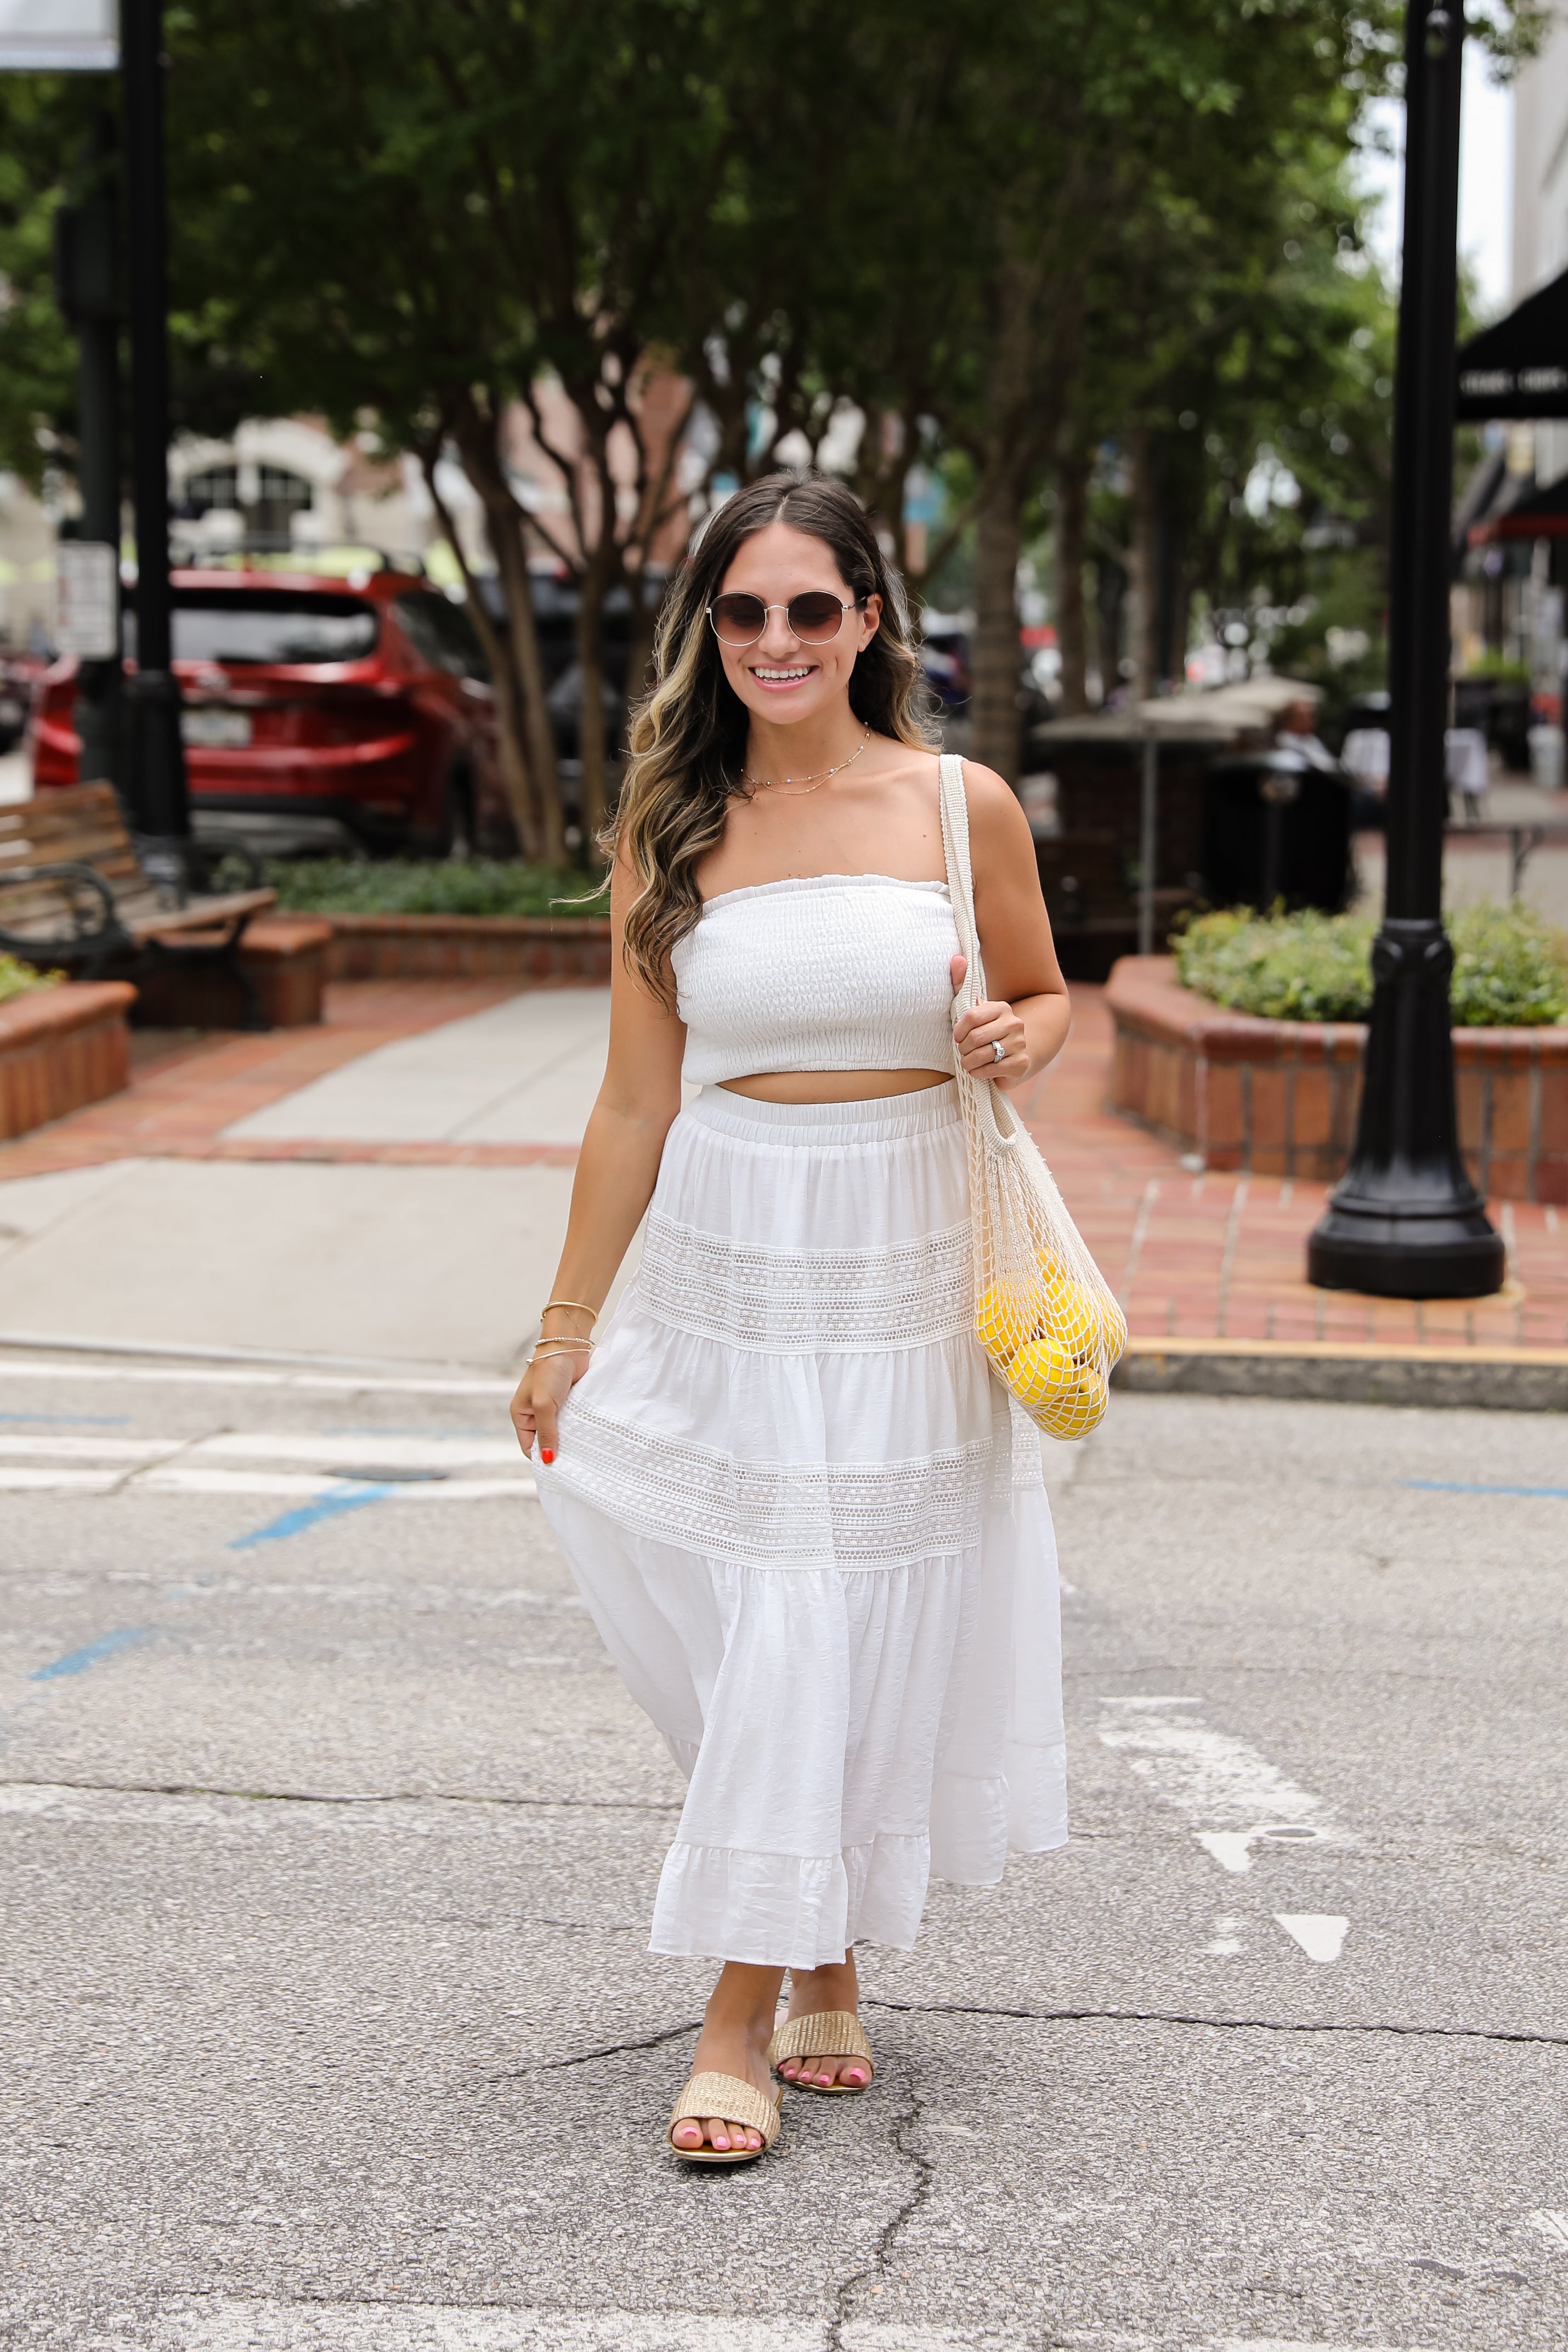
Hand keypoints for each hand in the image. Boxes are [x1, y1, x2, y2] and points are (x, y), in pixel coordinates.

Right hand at [510, 1345, 587, 1465]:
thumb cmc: (549, 1372)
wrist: (567, 1346)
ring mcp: (552, 1408)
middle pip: (545, 1441)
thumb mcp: (544, 1406)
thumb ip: (546, 1433)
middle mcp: (535, 1414)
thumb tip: (547, 1460)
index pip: (528, 1446)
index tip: (558, 1468)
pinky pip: (571, 1422)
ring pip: (560, 1432)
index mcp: (521, 1415)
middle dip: (556, 1450)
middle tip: (573, 1464)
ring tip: (582, 1452)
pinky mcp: (567, 1403)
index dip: (541, 1457)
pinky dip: (577, 1428)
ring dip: (569, 1439)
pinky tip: (587, 1436)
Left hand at [950, 953, 1027, 1088]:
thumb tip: (957, 958)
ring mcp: (1020, 1043)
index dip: (958, 1031)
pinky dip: (979, 1073)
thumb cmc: (988, 1034)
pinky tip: (979, 1071)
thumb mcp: (975, 1012)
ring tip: (969, 1063)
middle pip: (974, 1038)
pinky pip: (990, 1070)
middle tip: (964, 1053)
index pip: (971, 1016)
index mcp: (1001, 1008)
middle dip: (963, 1050)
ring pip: (981, 1055)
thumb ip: (962, 986)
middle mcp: (1014, 1023)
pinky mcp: (1021, 1063)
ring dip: (968, 1063)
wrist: (1016, 1058)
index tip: (958, 1038)